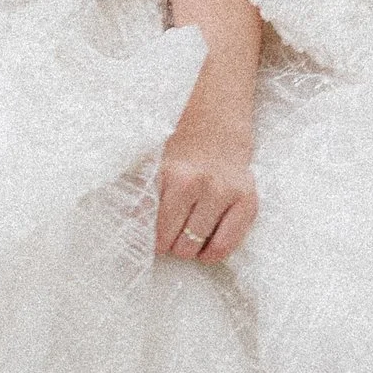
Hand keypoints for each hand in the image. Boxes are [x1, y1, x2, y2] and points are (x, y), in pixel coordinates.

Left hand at [155, 66, 258, 263]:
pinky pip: (226, 246)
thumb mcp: (153, 160)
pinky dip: (212, 252)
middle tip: (169, 234)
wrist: (218, 120)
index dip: (150, 238)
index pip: (154, 228)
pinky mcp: (248, 201)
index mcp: (173, 175)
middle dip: (168, 244)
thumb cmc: (181, 144)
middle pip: (174, 242)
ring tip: (186, 236)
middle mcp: (200, 184)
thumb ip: (139, 192)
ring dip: (187, 248)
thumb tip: (124, 228)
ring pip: (196, 247)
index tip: (150, 236)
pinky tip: (205, 243)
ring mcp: (226, 194)